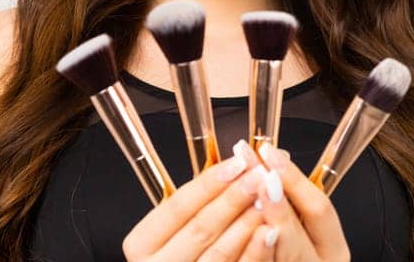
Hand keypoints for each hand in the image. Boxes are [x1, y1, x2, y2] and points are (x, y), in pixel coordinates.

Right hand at [121, 142, 270, 261]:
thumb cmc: (178, 253)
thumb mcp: (174, 229)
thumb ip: (196, 204)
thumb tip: (235, 165)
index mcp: (142, 243)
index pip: (177, 206)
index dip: (209, 182)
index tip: (238, 161)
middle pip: (198, 228)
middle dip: (232, 199)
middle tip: (259, 175)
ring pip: (218, 253)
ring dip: (246, 224)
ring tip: (268, 199)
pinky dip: (254, 252)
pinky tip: (271, 232)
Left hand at [245, 143, 351, 261]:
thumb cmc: (292, 255)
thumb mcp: (304, 233)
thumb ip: (293, 207)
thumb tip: (269, 163)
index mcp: (332, 250)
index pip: (320, 210)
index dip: (294, 178)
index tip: (270, 151)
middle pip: (295, 233)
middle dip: (269, 196)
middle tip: (249, 165)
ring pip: (276, 255)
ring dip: (251, 221)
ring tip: (236, 190)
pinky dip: (243, 252)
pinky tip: (224, 232)